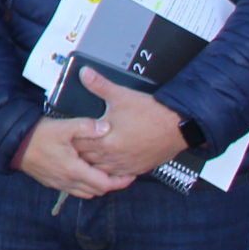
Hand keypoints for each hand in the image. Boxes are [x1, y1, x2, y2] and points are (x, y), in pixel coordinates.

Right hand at [16, 115, 132, 200]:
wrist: (13, 144)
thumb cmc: (38, 135)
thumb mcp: (63, 127)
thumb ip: (86, 127)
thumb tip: (107, 127)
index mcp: (75, 170)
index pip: (105, 184)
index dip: (121, 181)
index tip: (131, 174)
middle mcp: (68, 181)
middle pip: (97, 191)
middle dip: (111, 184)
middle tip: (121, 173)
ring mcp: (59, 183)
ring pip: (86, 192)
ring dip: (97, 185)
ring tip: (105, 173)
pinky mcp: (51, 182)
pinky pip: (73, 189)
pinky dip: (84, 184)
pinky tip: (84, 172)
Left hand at [72, 69, 190, 177]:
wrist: (179, 126)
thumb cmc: (153, 114)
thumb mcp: (122, 95)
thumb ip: (99, 85)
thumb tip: (85, 74)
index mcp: (107, 141)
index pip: (79, 144)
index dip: (72, 138)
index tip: (69, 134)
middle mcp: (115, 157)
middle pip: (87, 158)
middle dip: (80, 151)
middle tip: (75, 143)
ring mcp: (127, 165)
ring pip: (101, 170)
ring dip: (94, 162)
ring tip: (90, 153)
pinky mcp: (138, 169)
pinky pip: (119, 175)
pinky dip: (111, 170)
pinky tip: (109, 163)